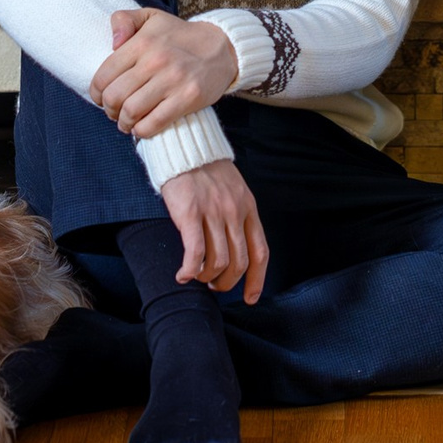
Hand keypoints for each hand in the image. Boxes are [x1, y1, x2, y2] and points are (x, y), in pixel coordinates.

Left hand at [91, 8, 238, 136]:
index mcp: (142, 42)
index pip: (104, 75)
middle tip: (114, 111)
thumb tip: (112, 43)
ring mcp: (172, 81)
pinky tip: (141, 127)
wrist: (222, 47)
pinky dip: (142, 130)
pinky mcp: (187, 98)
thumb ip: (124, 20)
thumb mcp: (151, 17)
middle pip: (114, 97)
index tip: (102, 98)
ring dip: (123, 122)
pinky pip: (154, 123)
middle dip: (109, 110)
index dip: (96, 93)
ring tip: (126, 121)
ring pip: (131, 112)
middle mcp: (155, 60)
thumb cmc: (180, 36)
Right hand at [159, 161, 268, 302]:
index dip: (257, 280)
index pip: (260, 252)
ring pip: (218, 261)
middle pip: (239, 262)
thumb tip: (234, 246)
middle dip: (227, 282)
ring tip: (197, 277)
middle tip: (214, 285)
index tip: (250, 297)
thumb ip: (237, 214)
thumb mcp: (233, 189)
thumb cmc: (206, 169)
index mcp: (248, 207)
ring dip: (207, 277)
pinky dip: (189, 270)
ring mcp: (213, 213)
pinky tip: (182, 275)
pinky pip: (195, 252)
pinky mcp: (190, 213)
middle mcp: (235, 212)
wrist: (185, 145)